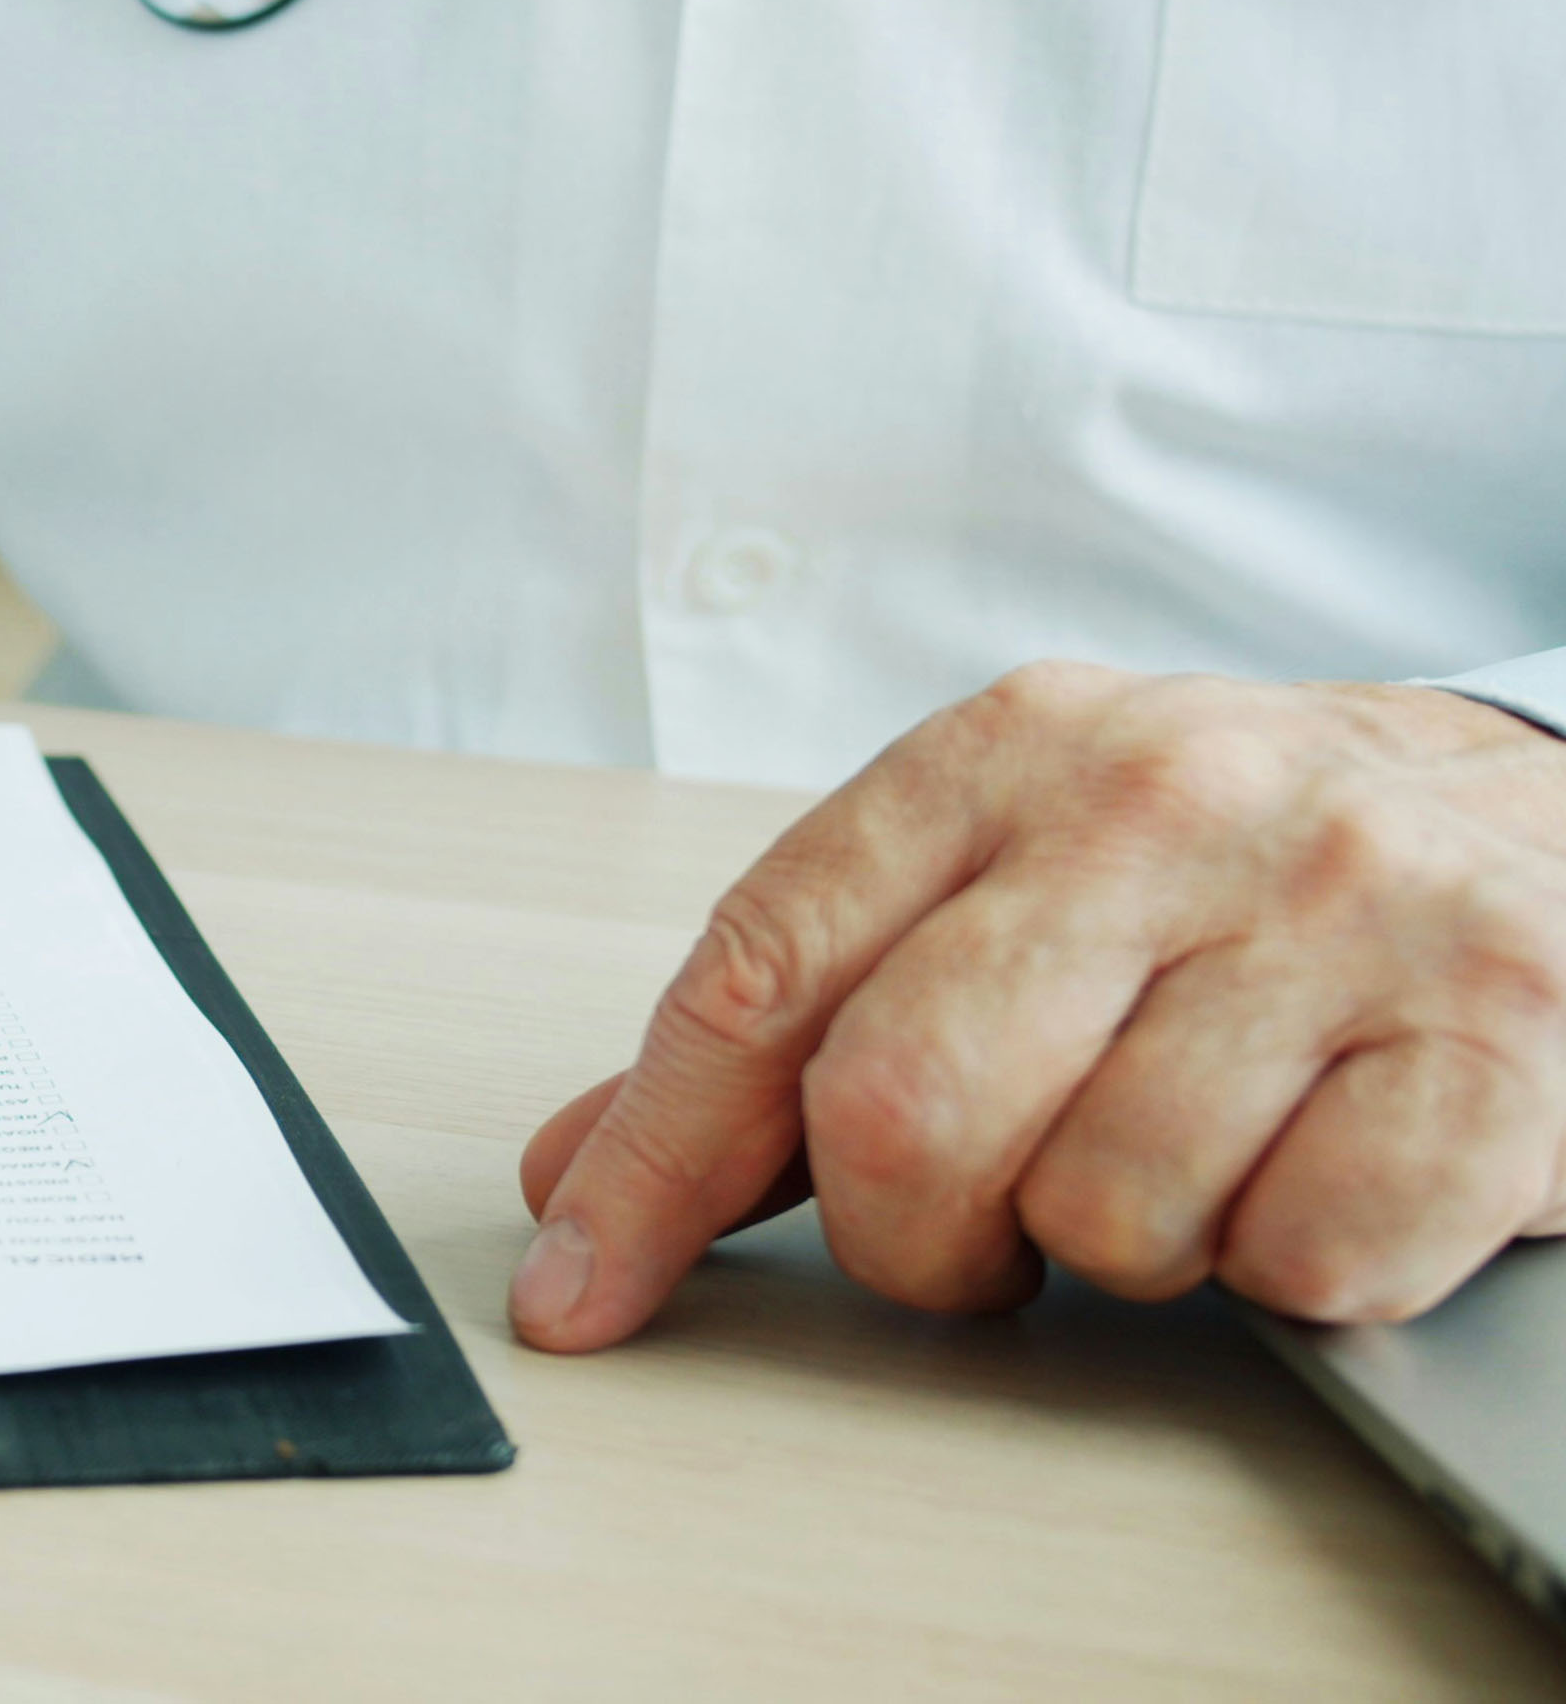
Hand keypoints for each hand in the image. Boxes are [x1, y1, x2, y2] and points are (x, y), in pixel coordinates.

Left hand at [515, 663, 1565, 1350]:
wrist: (1561, 826)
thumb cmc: (1243, 880)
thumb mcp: (1010, 883)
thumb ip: (800, 1017)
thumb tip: (577, 1170)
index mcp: (1006, 752)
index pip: (758, 971)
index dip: (650, 1161)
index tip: (581, 1293)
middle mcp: (1164, 798)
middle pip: (902, 1110)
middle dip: (918, 1236)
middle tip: (986, 1234)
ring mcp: (1341, 904)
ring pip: (1100, 1213)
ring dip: (1129, 1249)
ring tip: (1197, 1157)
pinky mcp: (1503, 1029)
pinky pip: (1304, 1261)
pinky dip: (1296, 1271)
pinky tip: (1325, 1171)